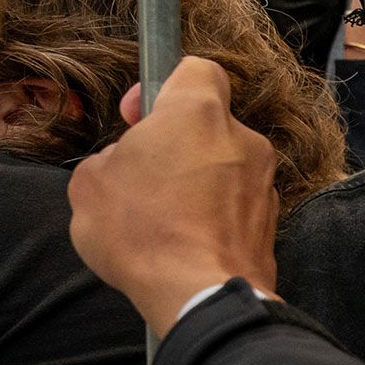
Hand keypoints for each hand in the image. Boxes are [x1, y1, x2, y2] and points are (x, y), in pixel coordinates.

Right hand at [69, 58, 278, 334]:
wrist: (201, 295)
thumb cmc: (144, 231)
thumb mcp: (91, 183)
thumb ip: (112, 157)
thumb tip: (127, 163)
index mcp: (199, 113)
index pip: (197, 69)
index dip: (163, 85)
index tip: (137, 116)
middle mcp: (245, 139)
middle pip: (208, 124)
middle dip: (176, 144)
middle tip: (143, 175)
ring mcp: (265, 182)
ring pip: (224, 166)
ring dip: (196, 181)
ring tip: (161, 216)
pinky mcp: (272, 221)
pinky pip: (236, 203)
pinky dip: (214, 213)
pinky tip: (186, 239)